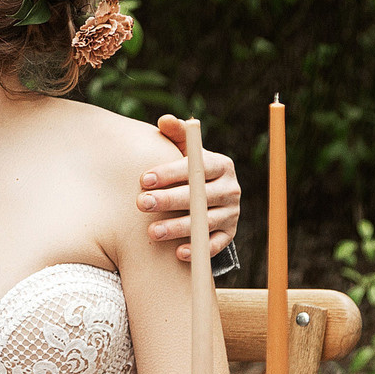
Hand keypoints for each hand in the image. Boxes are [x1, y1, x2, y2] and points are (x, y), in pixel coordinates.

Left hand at [139, 116, 241, 261]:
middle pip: (200, 196)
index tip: (144, 179)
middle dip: (169, 200)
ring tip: (152, 232)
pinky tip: (179, 253)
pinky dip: (198, 250)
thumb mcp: (183, 150)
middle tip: (142, 203)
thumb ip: (175, 134)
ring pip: (205, 222)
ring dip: (178, 228)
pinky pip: (215, 245)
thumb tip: (165, 120)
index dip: (170, 173)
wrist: (207, 196)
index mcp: (221, 165)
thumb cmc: (187, 170)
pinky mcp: (229, 234)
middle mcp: (231, 189)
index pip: (197, 168)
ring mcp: (232, 213)